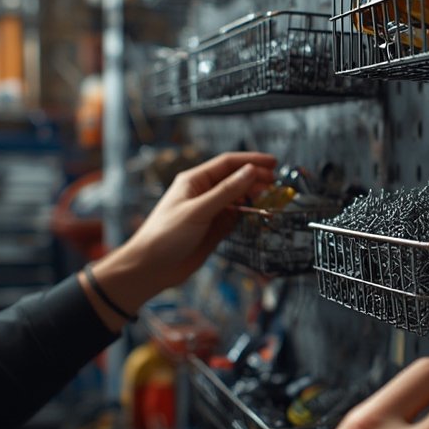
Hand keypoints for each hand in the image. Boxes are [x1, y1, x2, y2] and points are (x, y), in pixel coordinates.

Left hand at [83, 152, 276, 327]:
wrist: (151, 268)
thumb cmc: (165, 235)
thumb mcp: (198, 210)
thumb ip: (226, 191)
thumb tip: (251, 172)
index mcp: (194, 181)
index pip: (227, 164)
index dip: (251, 161)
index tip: (272, 163)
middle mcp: (203, 194)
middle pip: (235, 179)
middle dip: (256, 177)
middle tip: (276, 181)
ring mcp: (209, 211)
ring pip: (237, 198)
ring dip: (254, 196)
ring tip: (271, 196)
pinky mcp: (213, 229)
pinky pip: (235, 217)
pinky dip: (248, 214)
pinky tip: (258, 213)